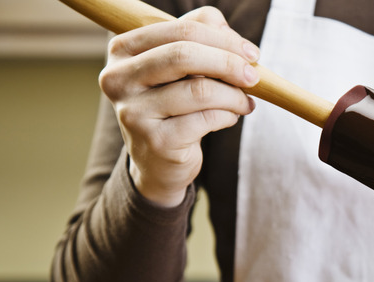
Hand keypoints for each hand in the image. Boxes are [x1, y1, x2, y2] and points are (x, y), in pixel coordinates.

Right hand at [99, 7, 259, 205]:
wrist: (158, 159)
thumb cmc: (173, 103)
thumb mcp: (182, 65)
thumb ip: (200, 35)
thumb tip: (226, 30)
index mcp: (122, 50)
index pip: (180, 31)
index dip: (223, 39)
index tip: (251, 53)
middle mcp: (119, 79)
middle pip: (184, 56)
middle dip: (229, 64)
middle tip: (254, 77)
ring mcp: (134, 112)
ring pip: (199, 90)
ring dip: (234, 96)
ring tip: (245, 102)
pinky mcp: (156, 141)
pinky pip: (206, 119)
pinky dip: (228, 116)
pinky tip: (230, 118)